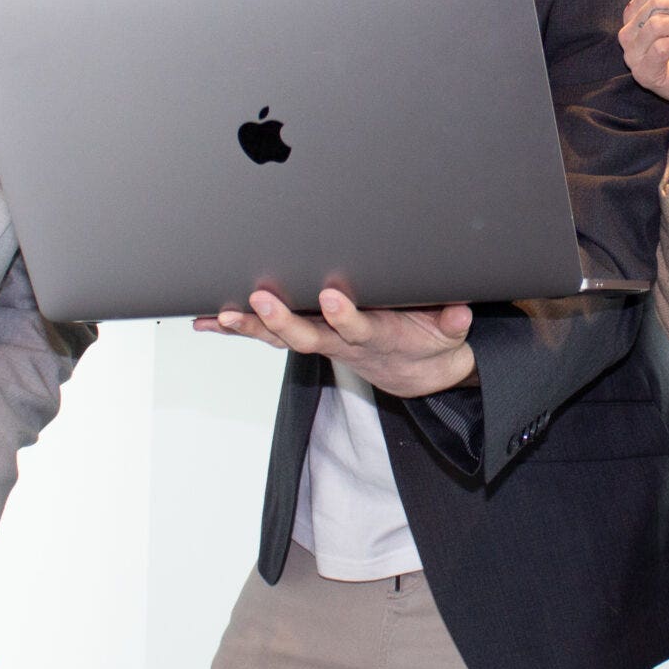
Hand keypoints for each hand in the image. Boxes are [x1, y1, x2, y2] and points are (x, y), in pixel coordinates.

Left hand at [198, 288, 475, 398]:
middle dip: (282, 319)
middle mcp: (343, 342)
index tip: (332, 297)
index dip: (345, 317)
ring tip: (221, 313)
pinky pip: (267, 334)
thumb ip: (453, 325)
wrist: (416, 371)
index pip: (360, 329)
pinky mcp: (308, 336)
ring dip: (250, 325)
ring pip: (281, 335)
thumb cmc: (429, 342)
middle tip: (260, 299)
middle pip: (308, 336)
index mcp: (379, 337)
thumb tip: (460, 313)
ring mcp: (322, 341)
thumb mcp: (451, 337)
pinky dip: (237, 328)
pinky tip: (208, 320)